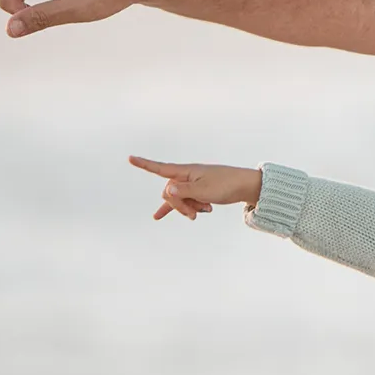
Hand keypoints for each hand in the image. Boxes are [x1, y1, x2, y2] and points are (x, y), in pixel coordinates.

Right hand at [131, 157, 261, 219]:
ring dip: (189, 208)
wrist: (244, 186)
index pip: (160, 168)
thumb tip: (166, 190)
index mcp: (186, 171)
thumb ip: (183, 192)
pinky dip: (182, 209)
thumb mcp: (204, 191)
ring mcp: (191, 184)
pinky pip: (183, 201)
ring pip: (178, 199)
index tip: (130, 158)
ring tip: (206, 210)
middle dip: (179, 206)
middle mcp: (186, 175)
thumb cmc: (225, 185)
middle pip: (170, 192)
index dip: (144, 164)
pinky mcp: (197, 191)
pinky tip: (158, 216)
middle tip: (196, 215)